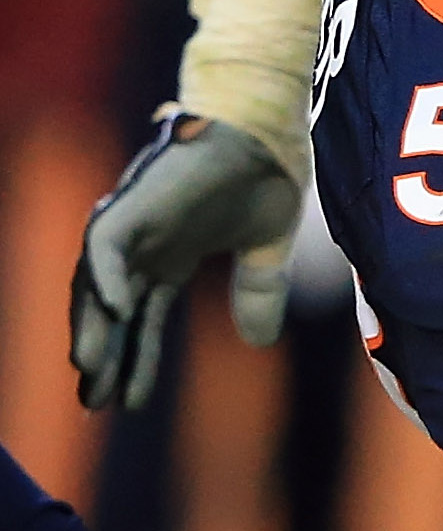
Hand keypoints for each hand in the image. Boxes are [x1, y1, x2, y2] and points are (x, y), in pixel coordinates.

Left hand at [72, 113, 301, 409]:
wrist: (267, 126)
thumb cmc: (265, 174)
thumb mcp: (266, 248)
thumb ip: (257, 292)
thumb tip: (258, 343)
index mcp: (171, 256)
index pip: (142, 320)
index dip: (136, 361)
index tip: (127, 403)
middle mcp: (144, 245)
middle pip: (110, 312)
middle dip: (103, 356)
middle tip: (92, 404)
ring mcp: (134, 224)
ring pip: (95, 284)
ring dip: (92, 329)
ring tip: (89, 373)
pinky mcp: (133, 203)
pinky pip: (103, 245)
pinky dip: (102, 278)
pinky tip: (113, 309)